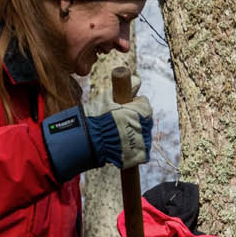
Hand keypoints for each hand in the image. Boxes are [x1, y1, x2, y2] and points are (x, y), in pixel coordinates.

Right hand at [39, 93, 153, 180]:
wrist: (89, 140)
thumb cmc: (96, 117)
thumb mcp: (108, 97)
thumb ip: (124, 88)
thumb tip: (137, 81)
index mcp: (141, 110)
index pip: (144, 103)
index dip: (133, 104)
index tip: (123, 107)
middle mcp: (146, 126)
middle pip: (145, 120)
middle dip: (135, 119)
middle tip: (118, 122)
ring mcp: (144, 142)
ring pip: (143, 135)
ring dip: (134, 134)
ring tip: (117, 135)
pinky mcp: (139, 156)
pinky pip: (140, 151)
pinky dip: (133, 149)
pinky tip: (121, 146)